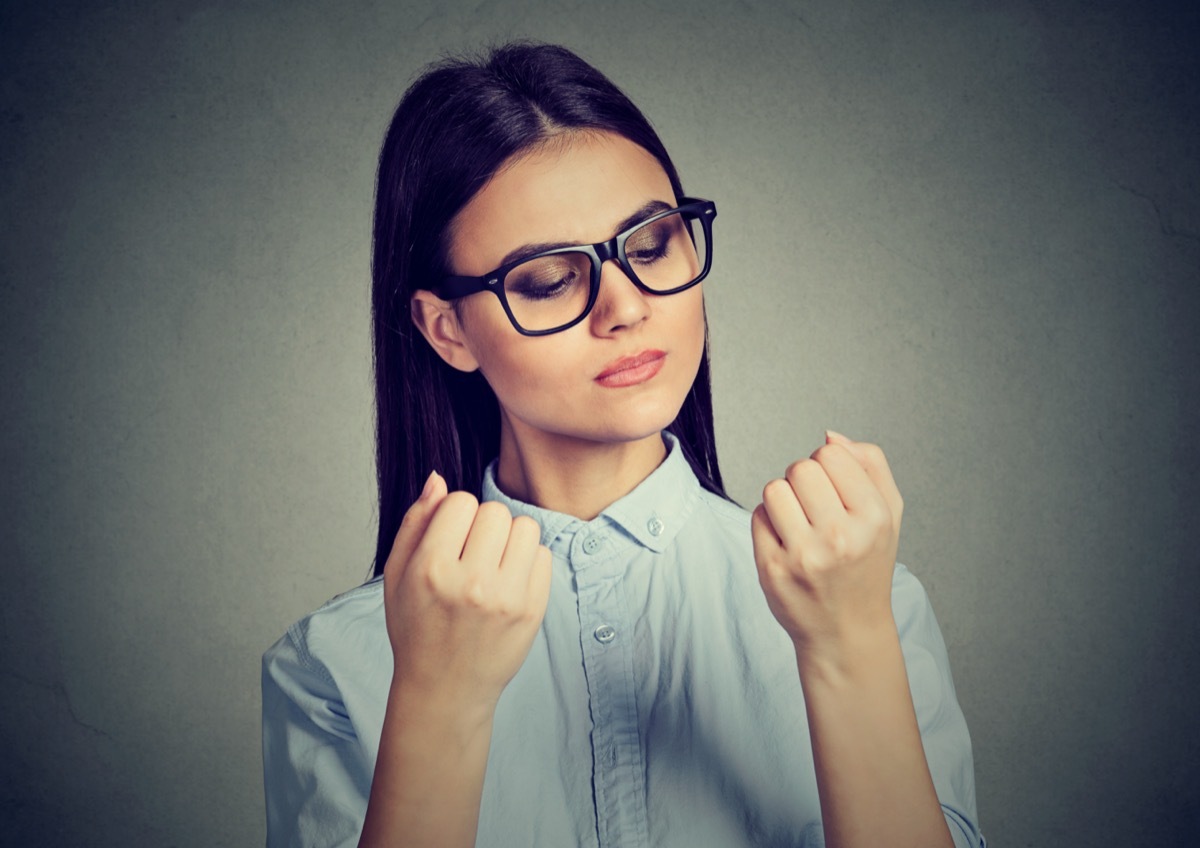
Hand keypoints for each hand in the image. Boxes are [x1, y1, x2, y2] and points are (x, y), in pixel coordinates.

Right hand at [381, 471, 552, 712]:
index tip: (450, 539)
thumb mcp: (397, 575)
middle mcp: (472, 583)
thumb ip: (415, 522)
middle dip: (483, 525)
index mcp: (431, 570)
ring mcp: (507, 598)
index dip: (455, 515)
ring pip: (525, 528)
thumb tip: (438, 479)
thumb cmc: (416, 628)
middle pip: (495, 511)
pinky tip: (508, 581)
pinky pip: (543, 555)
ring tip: (492, 563)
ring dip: (509, 538)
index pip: (461, 502)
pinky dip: (528, 561)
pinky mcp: (533, 610)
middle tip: (471, 553)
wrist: (445, 689)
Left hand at [750, 431, 904, 668]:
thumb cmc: (867, 563)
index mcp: (874, 518)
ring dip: (783, 498)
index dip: (828, 464)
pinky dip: (769, 523)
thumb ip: (870, 465)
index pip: (831, 454)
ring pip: (775, 488)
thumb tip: (829, 435)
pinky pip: (758, 516)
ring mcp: (804, 555)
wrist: (847, 630)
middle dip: (803, 478)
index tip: (835, 489)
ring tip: (800, 522)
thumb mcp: (889, 514)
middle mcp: (841, 537)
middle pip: (800, 467)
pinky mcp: (772, 569)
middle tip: (815, 506)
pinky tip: (788, 543)